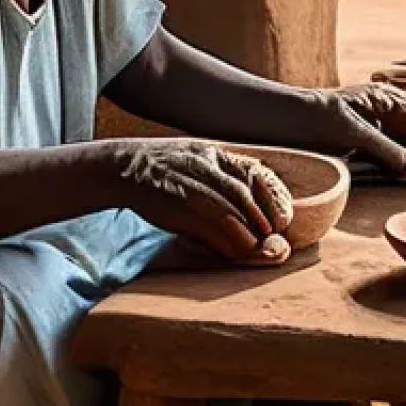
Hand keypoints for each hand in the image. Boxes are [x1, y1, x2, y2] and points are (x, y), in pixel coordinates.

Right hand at [110, 139, 294, 265]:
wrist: (122, 167)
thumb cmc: (161, 171)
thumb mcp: (194, 161)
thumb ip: (220, 181)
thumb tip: (247, 215)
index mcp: (213, 153)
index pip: (255, 172)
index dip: (273, 197)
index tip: (282, 217)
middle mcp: (205, 164)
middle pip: (246, 195)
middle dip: (265, 220)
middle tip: (274, 239)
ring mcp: (191, 182)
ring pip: (232, 211)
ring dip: (250, 235)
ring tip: (257, 250)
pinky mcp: (178, 202)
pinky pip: (212, 225)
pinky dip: (228, 242)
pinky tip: (234, 252)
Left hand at [313, 83, 405, 183]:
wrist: (278, 119)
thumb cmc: (314, 118)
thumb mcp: (354, 134)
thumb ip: (389, 152)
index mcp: (383, 98)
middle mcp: (380, 108)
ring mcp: (371, 123)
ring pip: (404, 139)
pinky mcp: (359, 139)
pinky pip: (388, 150)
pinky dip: (399, 161)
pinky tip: (405, 174)